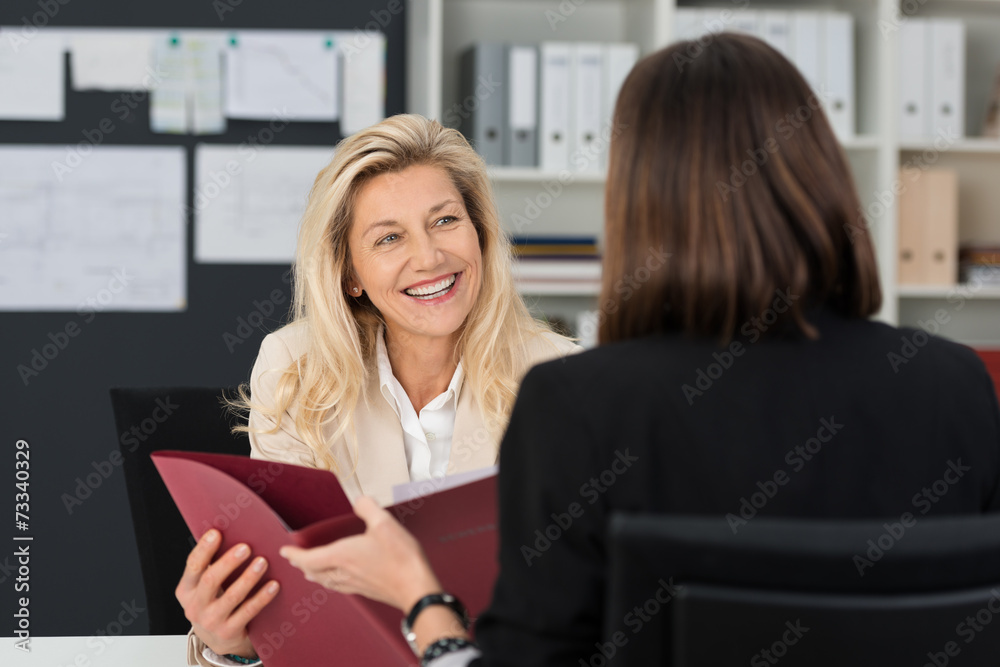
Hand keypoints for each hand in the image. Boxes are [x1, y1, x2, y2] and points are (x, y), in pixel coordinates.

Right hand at [175, 529, 280, 658]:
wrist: (217, 640)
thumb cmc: (213, 603)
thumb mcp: (203, 588)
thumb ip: (211, 566)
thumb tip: (230, 532)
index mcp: (186, 590)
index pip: (193, 566)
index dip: (203, 549)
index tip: (216, 533)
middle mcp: (195, 606)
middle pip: (210, 580)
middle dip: (228, 562)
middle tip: (246, 547)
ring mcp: (211, 621)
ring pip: (231, 597)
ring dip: (248, 578)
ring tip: (262, 562)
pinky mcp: (228, 632)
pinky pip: (248, 612)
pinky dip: (261, 597)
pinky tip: (273, 585)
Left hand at [281, 496, 440, 612]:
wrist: (416, 588)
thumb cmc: (401, 558)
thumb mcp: (384, 523)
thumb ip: (368, 508)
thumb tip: (360, 500)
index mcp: (342, 556)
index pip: (308, 557)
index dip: (294, 554)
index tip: (285, 551)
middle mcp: (343, 572)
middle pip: (313, 571)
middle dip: (301, 564)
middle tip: (294, 559)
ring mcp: (354, 584)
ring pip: (325, 581)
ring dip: (313, 574)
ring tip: (309, 571)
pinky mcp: (365, 590)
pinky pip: (338, 586)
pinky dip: (329, 581)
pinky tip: (337, 580)